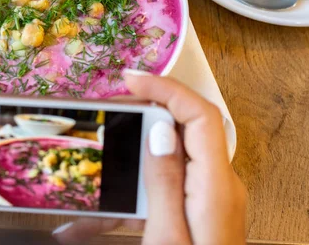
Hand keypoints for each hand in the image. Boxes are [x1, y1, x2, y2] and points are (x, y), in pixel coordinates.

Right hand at [53, 71, 245, 244]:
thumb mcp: (167, 236)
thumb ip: (165, 181)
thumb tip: (161, 129)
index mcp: (215, 186)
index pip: (199, 115)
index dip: (167, 88)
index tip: (129, 79)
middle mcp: (218, 185)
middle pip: (187, 127)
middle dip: (148, 111)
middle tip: (113, 105)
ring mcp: (208, 197)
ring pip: (171, 156)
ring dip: (133, 155)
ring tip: (99, 154)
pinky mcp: (196, 210)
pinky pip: (163, 189)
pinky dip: (130, 196)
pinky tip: (89, 222)